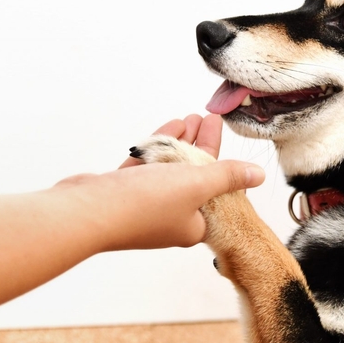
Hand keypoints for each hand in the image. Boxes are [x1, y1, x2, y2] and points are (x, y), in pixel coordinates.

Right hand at [53, 114, 264, 249]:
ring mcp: (143, 208)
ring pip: (167, 170)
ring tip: (188, 118)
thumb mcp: (196, 185)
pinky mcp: (121, 195)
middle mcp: (169, 220)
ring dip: (178, 144)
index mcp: (192, 225)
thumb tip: (258, 175)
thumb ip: (226, 176)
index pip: (214, 188)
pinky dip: (155, 149)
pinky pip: (144, 169)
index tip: (218, 127)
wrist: (85, 213)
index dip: (219, 156)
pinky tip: (166, 130)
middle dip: (200, 145)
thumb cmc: (143, 206)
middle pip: (191, 176)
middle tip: (206, 117)